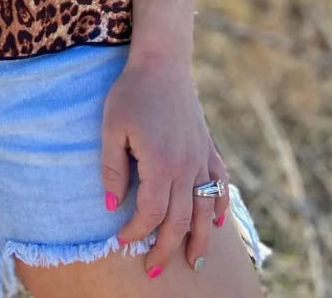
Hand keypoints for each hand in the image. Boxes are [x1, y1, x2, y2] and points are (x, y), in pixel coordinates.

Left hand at [101, 54, 229, 276]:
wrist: (162, 61)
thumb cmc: (132, 92)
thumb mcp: (112, 127)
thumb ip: (113, 169)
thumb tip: (112, 206)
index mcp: (161, 163)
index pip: (152, 214)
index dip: (137, 232)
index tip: (122, 240)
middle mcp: (187, 167)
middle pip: (181, 221)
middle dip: (166, 249)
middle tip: (152, 270)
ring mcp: (201, 158)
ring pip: (204, 210)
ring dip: (199, 239)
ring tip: (192, 262)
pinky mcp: (208, 148)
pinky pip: (220, 185)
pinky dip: (220, 207)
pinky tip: (216, 223)